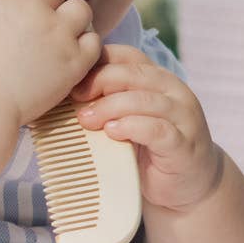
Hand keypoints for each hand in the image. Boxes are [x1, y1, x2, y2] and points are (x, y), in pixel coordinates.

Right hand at [0, 0, 100, 127]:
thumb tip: (14, 10)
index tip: (23, 18)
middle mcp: (35, 7)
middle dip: (52, 7)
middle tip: (44, 30)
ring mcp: (57, 32)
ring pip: (81, 10)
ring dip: (73, 22)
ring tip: (61, 42)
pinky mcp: (74, 59)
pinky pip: (93, 42)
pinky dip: (84, 48)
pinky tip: (69, 59)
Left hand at [70, 44, 225, 211]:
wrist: (186, 186)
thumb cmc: (146, 149)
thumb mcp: (125, 119)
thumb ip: (105, 103)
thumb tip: (57, 95)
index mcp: (157, 80)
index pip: (128, 56)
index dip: (98, 62)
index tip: (71, 80)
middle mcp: (174, 92)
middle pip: (135, 73)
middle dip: (100, 81)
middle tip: (74, 98)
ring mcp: (183, 117)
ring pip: (145, 99)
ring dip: (110, 107)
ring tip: (86, 120)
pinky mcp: (183, 144)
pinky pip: (159, 130)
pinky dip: (133, 127)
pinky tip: (113, 133)